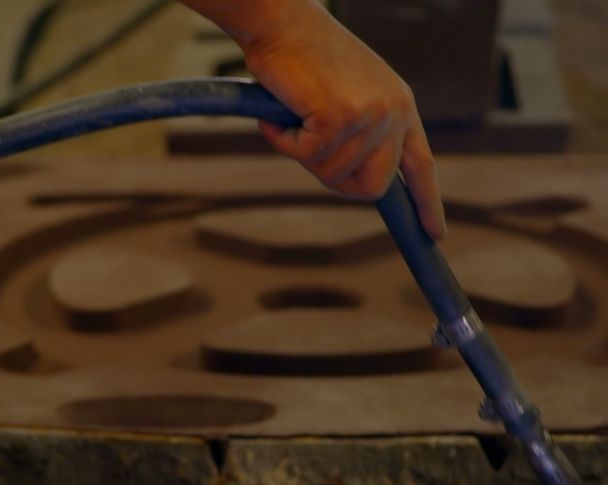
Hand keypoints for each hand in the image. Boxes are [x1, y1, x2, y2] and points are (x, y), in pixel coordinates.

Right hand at [180, 0, 445, 239]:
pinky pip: (305, 156)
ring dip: (299, 151)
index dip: (427, 203)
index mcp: (400, 106)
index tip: (434, 234)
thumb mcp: (344, 95)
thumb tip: (350, 177)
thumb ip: (358, 131)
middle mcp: (393, 111)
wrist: (281, 22)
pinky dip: (283, 141)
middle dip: (335, 181)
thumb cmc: (302, 56)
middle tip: (306, 151)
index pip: (420, 165)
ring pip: (330, 173)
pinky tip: (277, 115)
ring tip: (289, 115)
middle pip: (372, 186)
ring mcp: (369, 114)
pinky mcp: (339, 116)